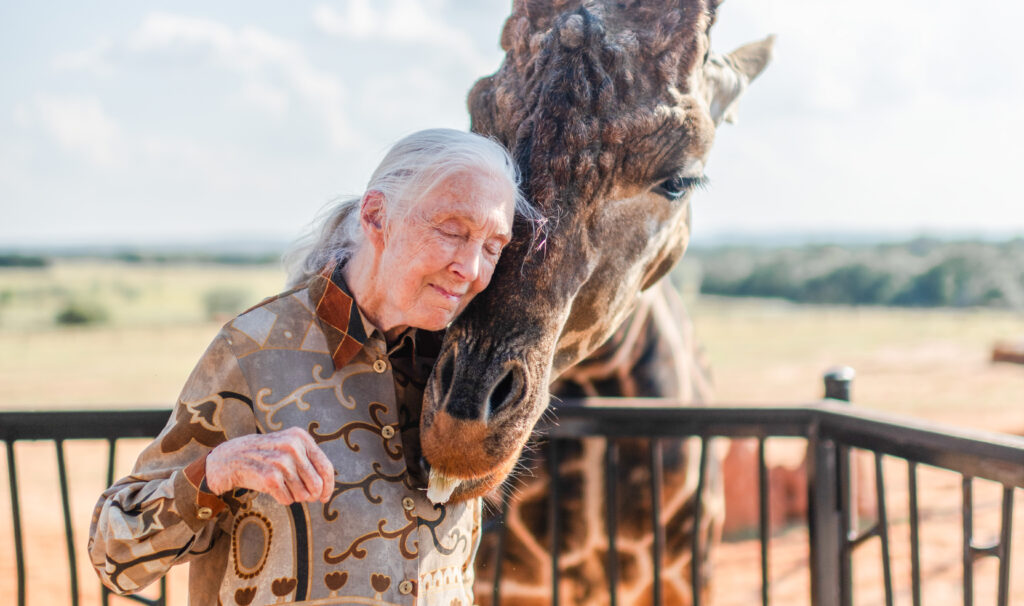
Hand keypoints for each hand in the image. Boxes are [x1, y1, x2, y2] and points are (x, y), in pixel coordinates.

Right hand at [205, 427, 334, 504]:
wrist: (228, 459)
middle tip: (299, 494)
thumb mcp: (287, 447)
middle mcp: (293, 446)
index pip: (325, 467)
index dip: (329, 486)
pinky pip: (288, 500)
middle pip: (316, 484)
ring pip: (303, 494)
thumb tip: (325, 490)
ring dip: (293, 496)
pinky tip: (271, 488)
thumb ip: (308, 462)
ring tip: (280, 485)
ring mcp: (281, 461)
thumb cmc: (262, 456)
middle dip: (310, 494)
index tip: (325, 497)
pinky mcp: (270, 477)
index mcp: (300, 437)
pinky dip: (282, 499)